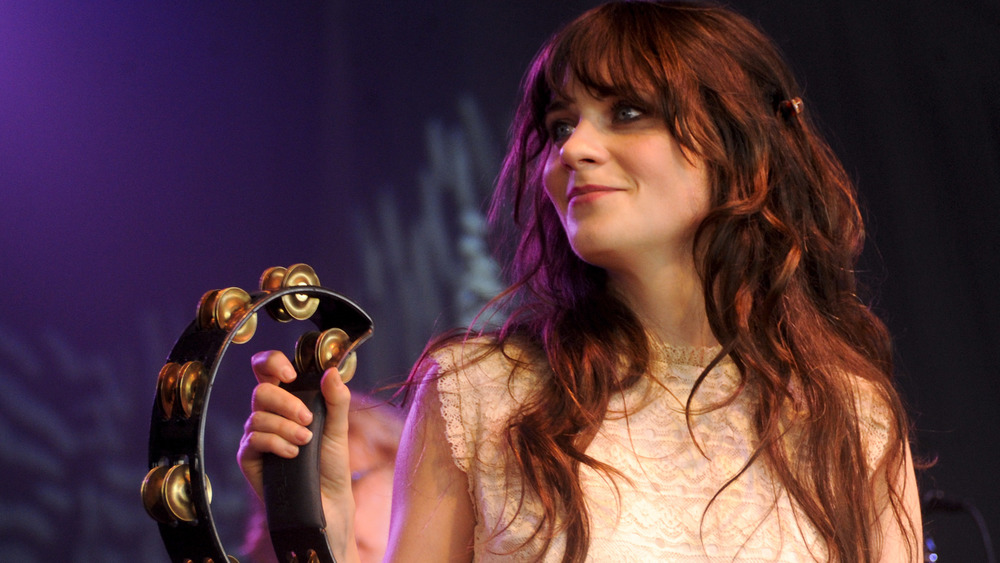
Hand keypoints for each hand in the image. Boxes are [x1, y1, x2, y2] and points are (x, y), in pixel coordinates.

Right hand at [237, 350, 358, 558]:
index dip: (271, 362)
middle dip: (286, 402)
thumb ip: (336, 400)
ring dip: (285, 427)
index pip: (267, 369)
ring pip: (257, 416)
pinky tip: (292, 454)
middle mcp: (268, 415)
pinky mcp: (249, 458)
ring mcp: (256, 436)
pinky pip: (253, 440)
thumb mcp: (338, 428)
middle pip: (261, 391)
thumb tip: (331, 371)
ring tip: (306, 442)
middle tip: (308, 420)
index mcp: (287, 400)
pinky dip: (275, 443)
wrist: (328, 502)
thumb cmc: (332, 465)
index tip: (290, 373)